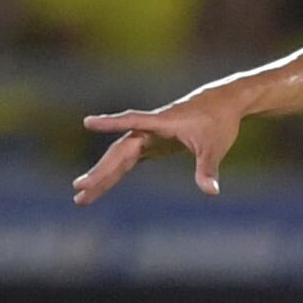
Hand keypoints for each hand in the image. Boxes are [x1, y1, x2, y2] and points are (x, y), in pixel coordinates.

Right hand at [73, 88, 244, 203]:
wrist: (223, 104)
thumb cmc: (218, 123)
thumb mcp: (214, 148)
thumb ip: (208, 170)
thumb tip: (212, 192)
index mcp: (160, 123)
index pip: (131, 122)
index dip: (110, 122)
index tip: (87, 122)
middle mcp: (148, 129)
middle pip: (119, 151)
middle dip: (100, 171)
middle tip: (79, 189)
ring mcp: (147, 137)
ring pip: (119, 158)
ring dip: (102, 176)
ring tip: (81, 197)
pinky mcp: (151, 144)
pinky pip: (127, 162)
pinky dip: (115, 174)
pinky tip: (100, 186)